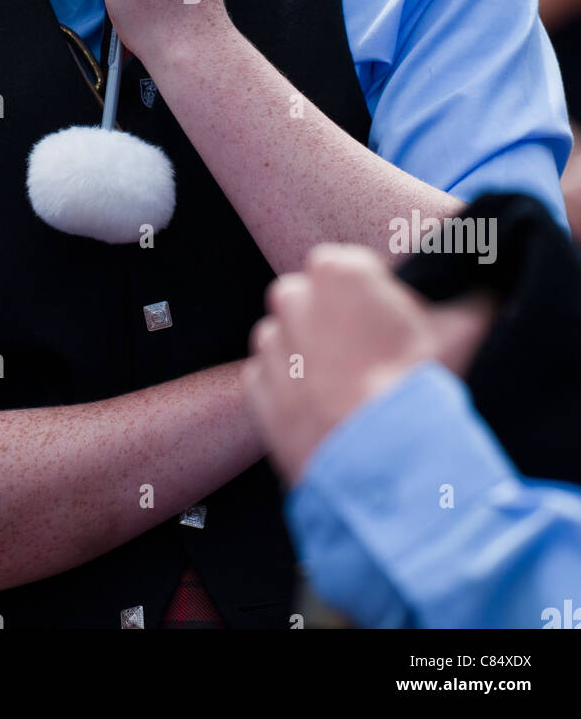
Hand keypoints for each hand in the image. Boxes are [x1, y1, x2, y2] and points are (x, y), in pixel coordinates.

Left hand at [243, 244, 497, 485]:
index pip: (356, 269)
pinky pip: (273, 381)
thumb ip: (472, 293)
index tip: (399, 329)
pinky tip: (330, 415)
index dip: (380, 299)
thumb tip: (481, 284)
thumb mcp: (468, 328)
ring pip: (292, 340)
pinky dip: (294, 394)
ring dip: (314, 358)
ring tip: (354, 395)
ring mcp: (270, 345)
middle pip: (318, 301)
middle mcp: (292, 297)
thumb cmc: (423, 390)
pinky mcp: (255, 390)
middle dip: (340, 323)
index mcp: (338, 269)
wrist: (383, 468)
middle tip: (378, 362)